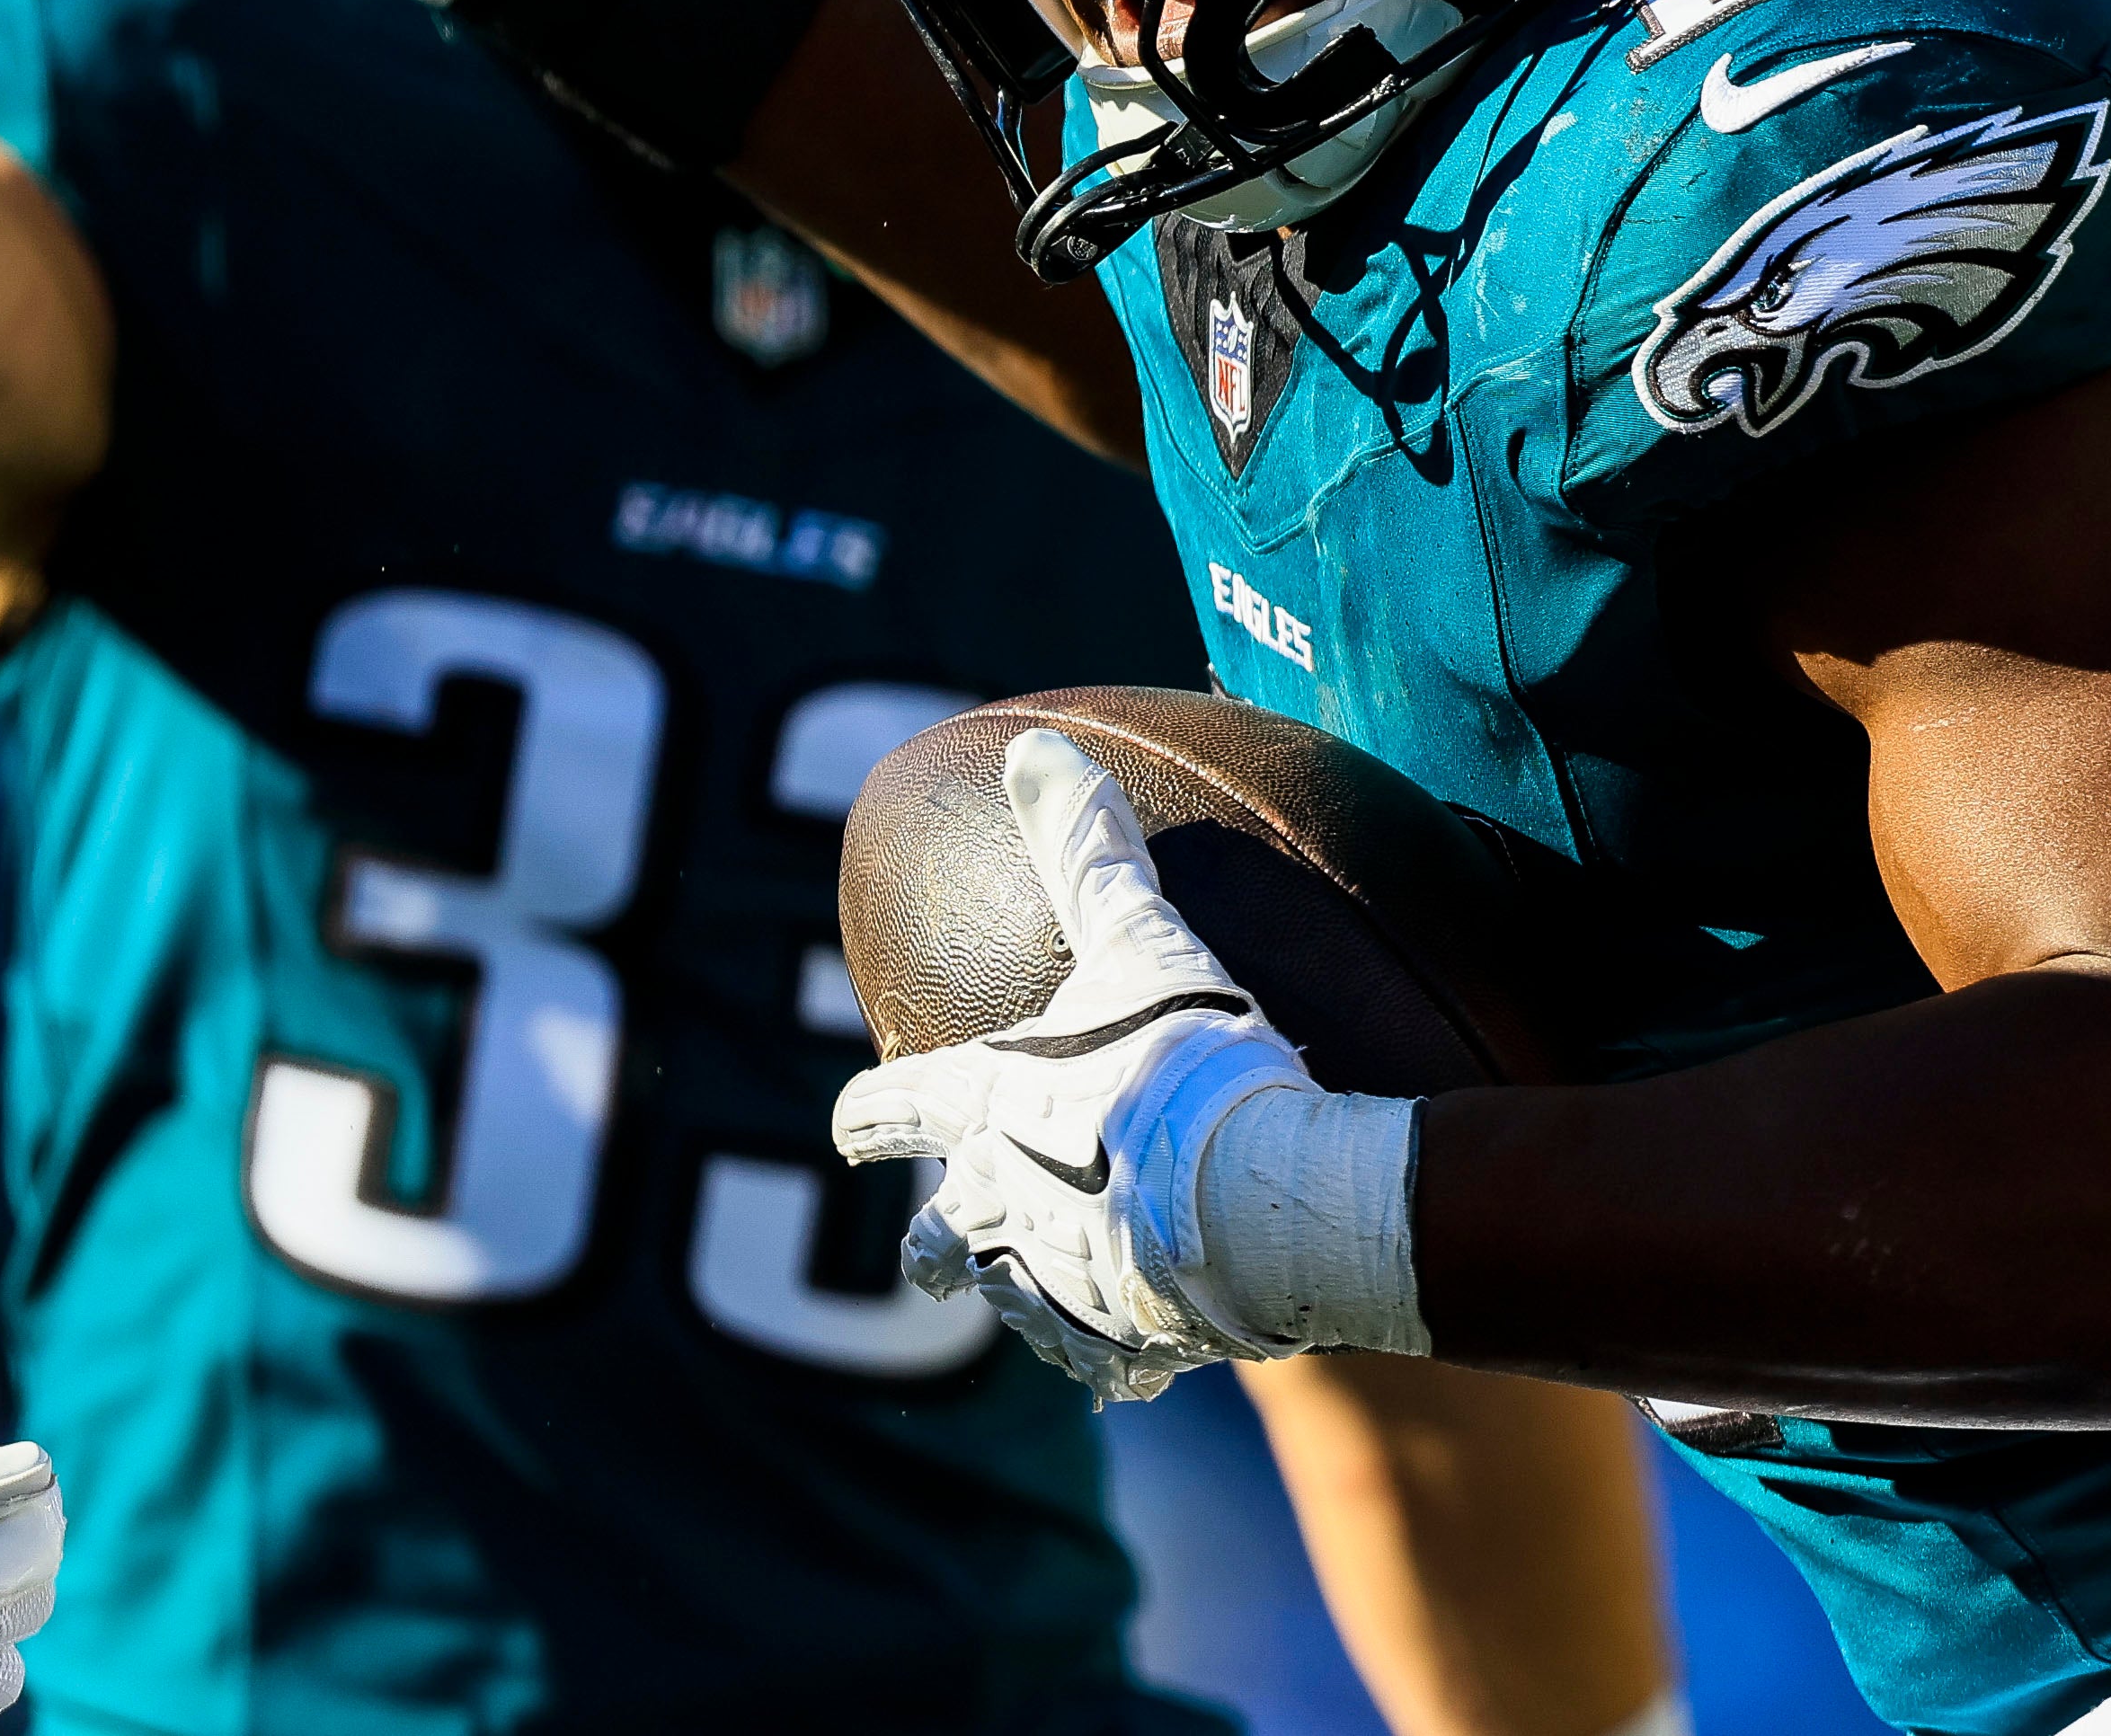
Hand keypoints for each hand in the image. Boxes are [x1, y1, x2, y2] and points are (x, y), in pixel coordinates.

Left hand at [833, 728, 1330, 1404]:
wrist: (1262, 1206)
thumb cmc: (1191, 1066)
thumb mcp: (1144, 940)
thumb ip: (1090, 852)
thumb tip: (1038, 751)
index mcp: (988, 1115)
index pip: (894, 1108)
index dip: (867, 1112)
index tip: (847, 1125)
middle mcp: (996, 1215)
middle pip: (936, 1245)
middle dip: (935, 1244)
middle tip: (936, 1247)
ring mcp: (1055, 1293)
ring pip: (1017, 1305)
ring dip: (1033, 1291)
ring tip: (1071, 1282)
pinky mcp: (1121, 1350)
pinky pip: (1110, 1358)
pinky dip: (1125, 1346)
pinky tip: (1153, 1342)